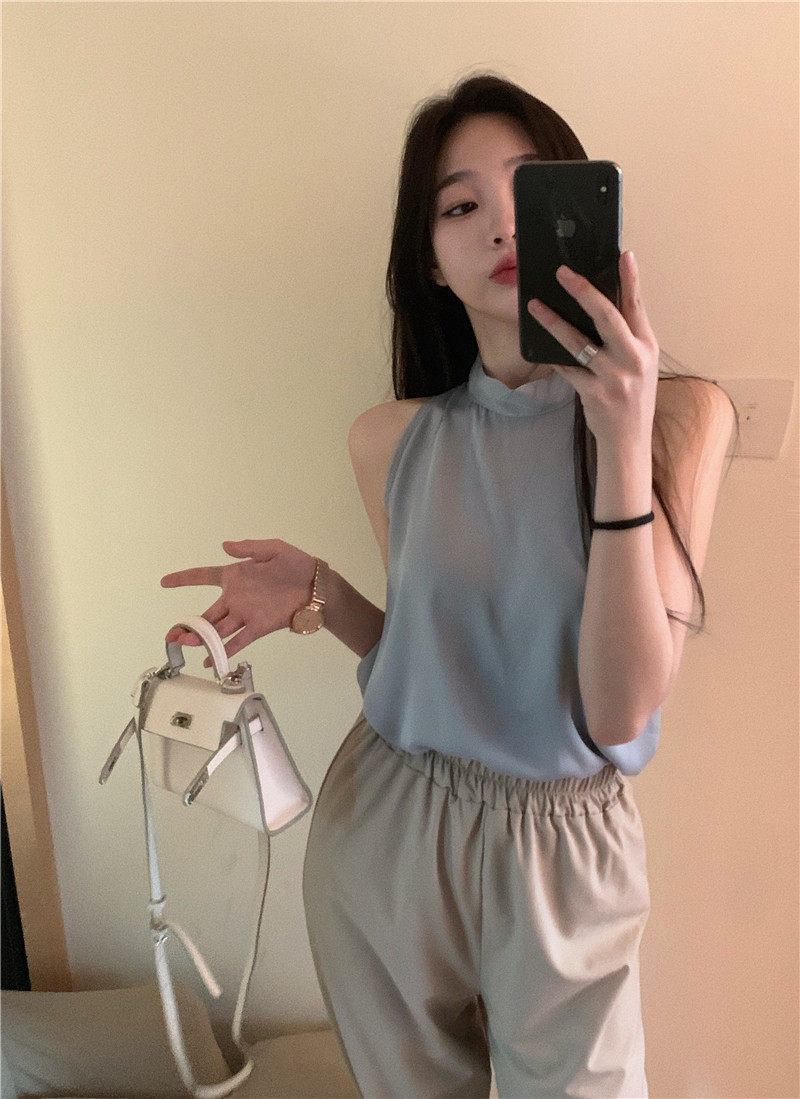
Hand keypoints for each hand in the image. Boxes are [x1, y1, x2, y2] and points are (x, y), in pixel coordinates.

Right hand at [160, 539, 316, 666]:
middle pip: (206, 613)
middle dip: (187, 624)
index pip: (204, 576)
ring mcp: (245, 614)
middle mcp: (236, 597)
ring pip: (217, 629)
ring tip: (184, 645)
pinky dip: (223, 651)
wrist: (316, 587)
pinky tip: (209, 660)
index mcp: (236, 576)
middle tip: (172, 635)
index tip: (164, 582)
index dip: (184, 578)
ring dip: (200, 638)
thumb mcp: (273, 549)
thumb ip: (248, 548)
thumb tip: (224, 545)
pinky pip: (237, 641)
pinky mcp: (258, 627)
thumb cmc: (296, 565)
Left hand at [527, 251, 659, 450]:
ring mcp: (613, 376)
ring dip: (554, 321)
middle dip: (584, 291)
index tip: (623, 254)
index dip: (630, 279)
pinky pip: (567, 368)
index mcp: (646, 346)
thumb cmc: (631, 398)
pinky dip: (552, 356)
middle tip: (563, 273)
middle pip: (607, 316)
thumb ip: (625, 339)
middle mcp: (633, 358)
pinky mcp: (594, 392)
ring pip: (579, 341)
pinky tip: (538, 345)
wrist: (629, 441)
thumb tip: (598, 309)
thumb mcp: (639, 365)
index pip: (637, 306)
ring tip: (535, 305)